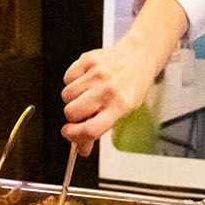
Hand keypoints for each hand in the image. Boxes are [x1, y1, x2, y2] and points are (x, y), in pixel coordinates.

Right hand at [61, 39, 162, 156]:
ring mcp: (97, 74)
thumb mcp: (123, 111)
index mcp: (120, 106)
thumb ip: (100, 129)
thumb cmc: (131, 85)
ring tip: (88, 93)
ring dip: (73, 98)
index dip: (74, 135)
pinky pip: (67, 78)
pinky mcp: (88, 60)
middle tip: (83, 111)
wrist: (138, 57)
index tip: (69, 133)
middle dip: (72, 116)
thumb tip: (80, 147)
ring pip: (66, 96)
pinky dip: (72, 81)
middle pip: (72, 112)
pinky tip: (86, 80)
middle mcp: (108, 89)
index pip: (90, 129)